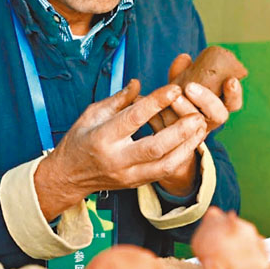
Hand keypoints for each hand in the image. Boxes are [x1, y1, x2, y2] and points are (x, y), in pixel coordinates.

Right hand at [34, 79, 207, 219]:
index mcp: (102, 137)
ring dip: (187, 146)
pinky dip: (180, 158)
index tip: (174, 88)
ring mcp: (127, 175)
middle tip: (197, 114)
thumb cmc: (79, 140)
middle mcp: (116, 159)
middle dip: (180, 130)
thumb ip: (117, 100)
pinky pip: (163, 173)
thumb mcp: (91, 114)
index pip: (134, 118)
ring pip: (164, 164)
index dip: (156, 102)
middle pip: (155, 146)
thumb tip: (138, 84)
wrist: (68, 176)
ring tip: (201, 128)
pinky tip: (192, 144)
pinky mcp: (135, 184)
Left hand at [157, 53, 243, 133]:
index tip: (230, 80)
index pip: (233, 102)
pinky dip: (168, 121)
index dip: (234, 93)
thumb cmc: (178, 99)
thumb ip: (184, 72)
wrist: (162, 125)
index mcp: (217, 106)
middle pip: (220, 116)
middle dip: (207, 100)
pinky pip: (177, 135)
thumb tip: (184, 58)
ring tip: (174, 98)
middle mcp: (211, 121)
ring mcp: (197, 133)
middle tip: (190, 87)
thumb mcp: (181, 83)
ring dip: (187, 110)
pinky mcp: (179, 142)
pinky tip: (159, 111)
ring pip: (198, 126)